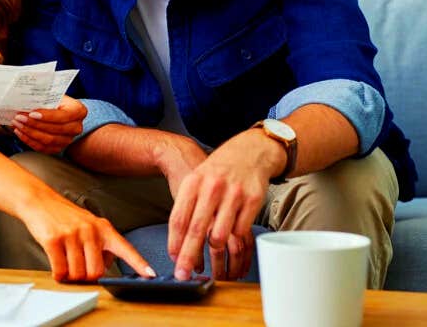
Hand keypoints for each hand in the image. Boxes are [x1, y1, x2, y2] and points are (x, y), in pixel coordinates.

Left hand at [11, 96, 85, 154]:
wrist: (59, 111)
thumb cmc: (55, 100)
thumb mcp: (52, 94)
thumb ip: (43, 97)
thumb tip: (24, 101)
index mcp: (78, 111)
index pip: (63, 116)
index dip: (47, 116)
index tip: (32, 113)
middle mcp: (76, 127)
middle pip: (55, 129)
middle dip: (34, 124)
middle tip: (19, 117)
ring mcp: (68, 139)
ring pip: (48, 140)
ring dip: (30, 132)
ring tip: (17, 124)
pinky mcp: (58, 148)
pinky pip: (43, 148)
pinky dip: (29, 141)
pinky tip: (20, 133)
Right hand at [20, 194, 155, 281]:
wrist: (39, 201)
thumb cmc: (65, 217)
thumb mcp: (89, 226)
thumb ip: (101, 245)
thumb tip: (103, 270)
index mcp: (103, 228)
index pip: (125, 248)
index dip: (139, 264)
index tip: (150, 275)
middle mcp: (91, 230)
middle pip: (96, 272)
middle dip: (86, 277)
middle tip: (78, 267)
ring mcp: (72, 234)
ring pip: (77, 274)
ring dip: (70, 275)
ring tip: (65, 261)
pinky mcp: (54, 240)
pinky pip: (60, 271)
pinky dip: (58, 274)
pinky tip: (56, 265)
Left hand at [167, 130, 281, 280]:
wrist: (248, 152)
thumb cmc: (217, 172)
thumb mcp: (196, 181)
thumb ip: (186, 208)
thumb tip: (177, 244)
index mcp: (193, 182)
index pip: (179, 218)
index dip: (174, 243)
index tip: (173, 260)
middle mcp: (212, 187)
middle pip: (197, 230)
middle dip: (188, 257)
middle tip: (183, 274)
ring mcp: (234, 193)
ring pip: (220, 234)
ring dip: (214, 249)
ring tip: (213, 250)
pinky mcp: (253, 199)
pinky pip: (240, 231)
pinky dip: (234, 238)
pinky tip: (231, 235)